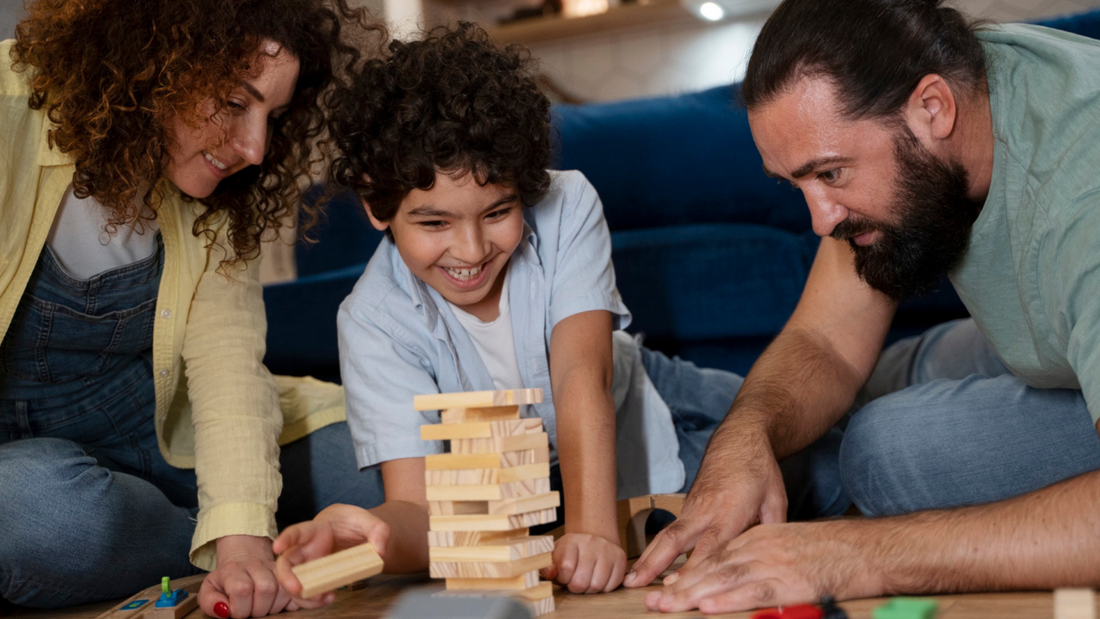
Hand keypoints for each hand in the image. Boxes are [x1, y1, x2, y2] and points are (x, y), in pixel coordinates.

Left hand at [199, 535, 297, 617]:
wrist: (243, 563)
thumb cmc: (225, 582)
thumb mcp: (209, 590)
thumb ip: (210, 602)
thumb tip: (225, 610)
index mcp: (234, 569)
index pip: (242, 589)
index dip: (239, 608)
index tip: (234, 610)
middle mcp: (257, 565)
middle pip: (266, 589)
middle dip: (257, 609)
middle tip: (250, 610)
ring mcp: (276, 568)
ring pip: (283, 590)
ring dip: (273, 607)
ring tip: (262, 607)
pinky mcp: (291, 573)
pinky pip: (296, 592)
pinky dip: (289, 603)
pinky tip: (277, 604)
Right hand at [272, 504, 389, 605]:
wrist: (354, 532)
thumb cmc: (355, 523)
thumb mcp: (370, 521)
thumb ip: (378, 531)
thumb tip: (380, 552)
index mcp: (315, 529)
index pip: (296, 532)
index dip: (285, 539)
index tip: (277, 547)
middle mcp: (306, 548)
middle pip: (286, 563)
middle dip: (286, 578)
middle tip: (297, 589)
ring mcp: (308, 565)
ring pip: (294, 582)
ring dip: (303, 595)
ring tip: (325, 597)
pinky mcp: (315, 578)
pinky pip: (308, 591)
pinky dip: (315, 599)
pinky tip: (330, 596)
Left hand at [540, 532, 626, 592]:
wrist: (593, 540)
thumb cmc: (571, 553)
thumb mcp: (555, 556)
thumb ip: (548, 566)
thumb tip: (550, 573)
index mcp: (571, 541)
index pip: (566, 567)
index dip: (563, 578)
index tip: (564, 576)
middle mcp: (590, 542)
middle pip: (581, 581)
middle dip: (576, 587)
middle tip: (575, 581)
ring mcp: (607, 549)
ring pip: (597, 585)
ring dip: (590, 589)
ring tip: (587, 580)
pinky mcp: (620, 557)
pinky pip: (612, 584)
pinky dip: (604, 588)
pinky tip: (598, 579)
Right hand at [624, 423, 786, 587]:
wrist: (738, 439)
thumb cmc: (758, 469)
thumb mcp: (776, 499)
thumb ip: (771, 532)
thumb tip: (770, 559)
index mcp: (730, 510)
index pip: (711, 545)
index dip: (695, 567)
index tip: (680, 586)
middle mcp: (705, 510)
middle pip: (676, 540)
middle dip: (655, 564)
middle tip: (635, 583)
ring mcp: (692, 508)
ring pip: (666, 536)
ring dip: (648, 559)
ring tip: (630, 580)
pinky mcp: (687, 507)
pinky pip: (670, 532)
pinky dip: (655, 550)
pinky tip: (645, 568)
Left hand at [644, 519, 880, 613]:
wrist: (869, 548)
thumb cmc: (834, 551)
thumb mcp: (790, 544)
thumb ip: (764, 556)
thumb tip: (740, 576)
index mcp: (760, 537)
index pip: (716, 555)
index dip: (689, 572)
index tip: (666, 585)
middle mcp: (761, 547)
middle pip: (713, 567)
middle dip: (681, 585)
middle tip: (654, 600)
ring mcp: (775, 563)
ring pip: (725, 579)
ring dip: (693, 594)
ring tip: (668, 605)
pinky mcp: (790, 582)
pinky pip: (754, 592)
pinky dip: (729, 600)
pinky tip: (708, 606)